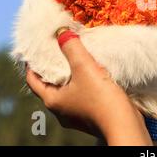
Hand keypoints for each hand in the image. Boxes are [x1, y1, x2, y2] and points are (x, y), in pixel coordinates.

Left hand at [26, 29, 151, 145]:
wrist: (125, 125)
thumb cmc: (101, 99)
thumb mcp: (85, 68)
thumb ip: (72, 48)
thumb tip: (61, 31)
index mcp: (53, 100)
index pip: (33, 80)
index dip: (32, 64)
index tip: (36, 49)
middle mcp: (61, 111)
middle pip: (49, 85)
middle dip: (52, 68)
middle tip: (57, 50)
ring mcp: (76, 115)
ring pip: (67, 91)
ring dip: (69, 77)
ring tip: (76, 60)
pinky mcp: (90, 116)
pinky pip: (81, 96)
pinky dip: (82, 84)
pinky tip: (93, 76)